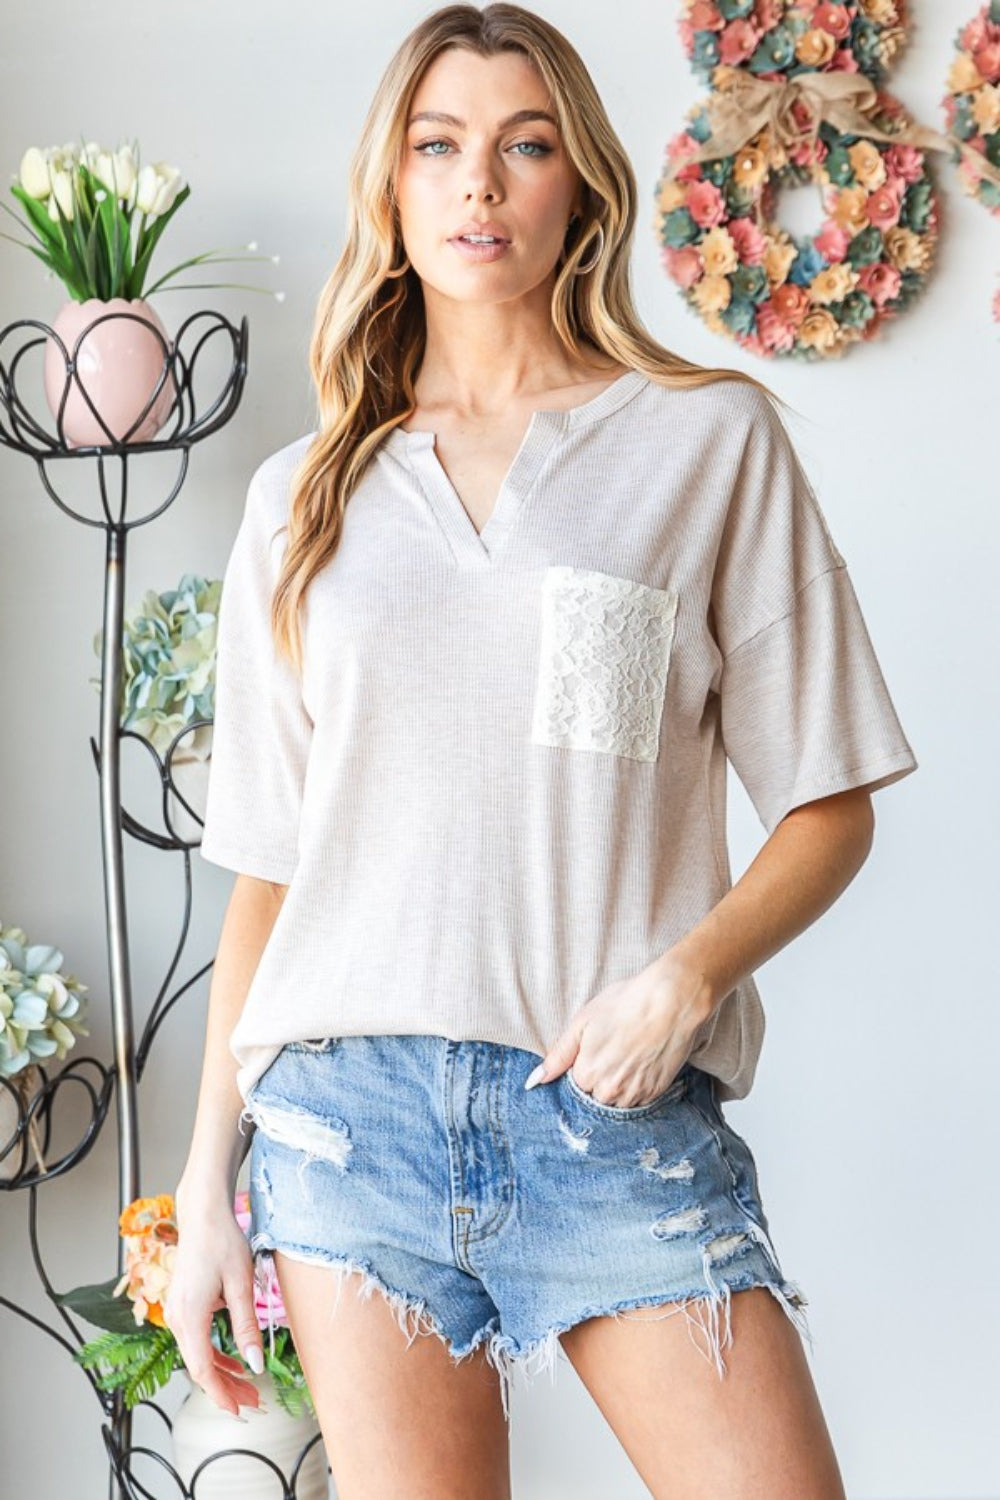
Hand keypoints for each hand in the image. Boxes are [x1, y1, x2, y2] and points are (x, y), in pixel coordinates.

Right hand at [163, 1198, 266, 1416]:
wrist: (203, 1213)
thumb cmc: (222, 1242)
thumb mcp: (241, 1285)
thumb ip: (247, 1326)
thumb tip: (255, 1363)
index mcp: (189, 1316)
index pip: (202, 1370)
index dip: (221, 1394)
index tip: (239, 1410)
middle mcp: (176, 1318)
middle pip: (199, 1366)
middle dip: (225, 1387)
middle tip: (252, 1402)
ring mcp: (176, 1311)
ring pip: (197, 1354)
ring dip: (221, 1372)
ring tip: (246, 1387)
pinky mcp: (182, 1305)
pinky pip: (196, 1339)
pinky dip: (213, 1354)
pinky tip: (232, 1361)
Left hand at [524, 953, 715, 1107]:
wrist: (672, 1001)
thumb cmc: (626, 1004)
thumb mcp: (583, 1022)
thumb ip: (558, 1055)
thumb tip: (534, 1081)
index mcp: (586, 1074)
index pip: (574, 1085)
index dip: (583, 1066)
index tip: (595, 1049)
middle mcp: (609, 1091)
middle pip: (595, 1096)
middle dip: (599, 1079)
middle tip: (613, 1050)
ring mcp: (634, 1094)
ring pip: (616, 1101)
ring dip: (617, 1086)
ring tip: (628, 1054)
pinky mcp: (656, 1092)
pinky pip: (638, 1100)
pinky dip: (636, 1086)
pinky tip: (641, 1062)